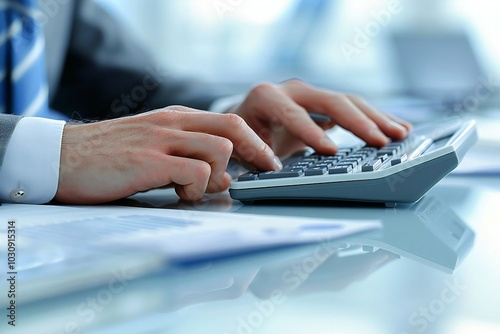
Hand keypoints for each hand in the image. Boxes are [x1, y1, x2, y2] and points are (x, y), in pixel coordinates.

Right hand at [54, 107, 281, 203]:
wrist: (60, 156)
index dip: (256, 141)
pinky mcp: (148, 161)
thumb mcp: (152, 146)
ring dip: (218, 175)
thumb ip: (187, 156)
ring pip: (220, 150)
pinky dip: (196, 188)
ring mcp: (161, 140)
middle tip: (265, 172)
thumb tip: (224, 177)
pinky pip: (195, 172)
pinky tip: (178, 194)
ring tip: (196, 188)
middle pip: (234, 128)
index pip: (229, 121)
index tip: (268, 161)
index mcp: (175, 117)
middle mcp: (173, 123)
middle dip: (258, 152)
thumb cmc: (108, 156)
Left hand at [233, 80, 411, 157]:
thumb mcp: (243, 146)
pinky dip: (376, 118)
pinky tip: (397, 126)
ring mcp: (311, 93)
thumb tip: (276, 170)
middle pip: (331, 101)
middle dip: (358, 122)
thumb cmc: (243, 136)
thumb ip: (256, 154)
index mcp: (266, 97)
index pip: (292, 113)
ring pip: (348, 101)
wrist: (245, 119)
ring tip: (401, 133)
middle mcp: (291, 89)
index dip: (312, 132)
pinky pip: (354, 107)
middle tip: (381, 141)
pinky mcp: (324, 102)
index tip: (331, 151)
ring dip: (376, 118)